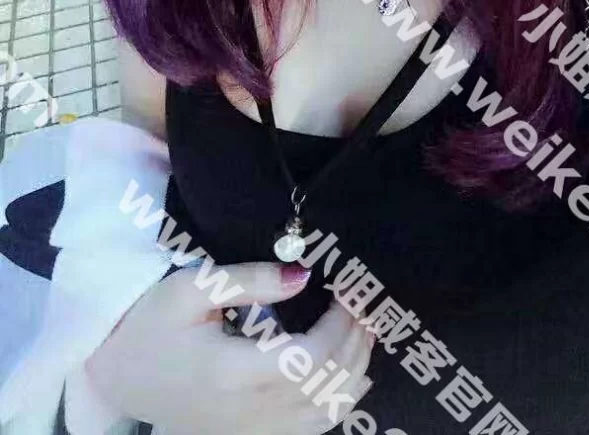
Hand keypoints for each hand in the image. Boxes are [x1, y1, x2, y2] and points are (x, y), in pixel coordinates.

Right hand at [84, 261, 374, 434]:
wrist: (116, 372)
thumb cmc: (150, 322)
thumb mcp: (192, 287)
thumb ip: (250, 280)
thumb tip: (304, 277)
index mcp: (229, 372)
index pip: (307, 358)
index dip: (337, 327)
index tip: (347, 293)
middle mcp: (245, 413)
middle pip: (324, 388)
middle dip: (354, 344)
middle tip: (364, 306)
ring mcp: (249, 432)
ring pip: (325, 415)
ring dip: (354, 373)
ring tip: (363, 332)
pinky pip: (310, 429)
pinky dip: (339, 401)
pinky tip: (348, 372)